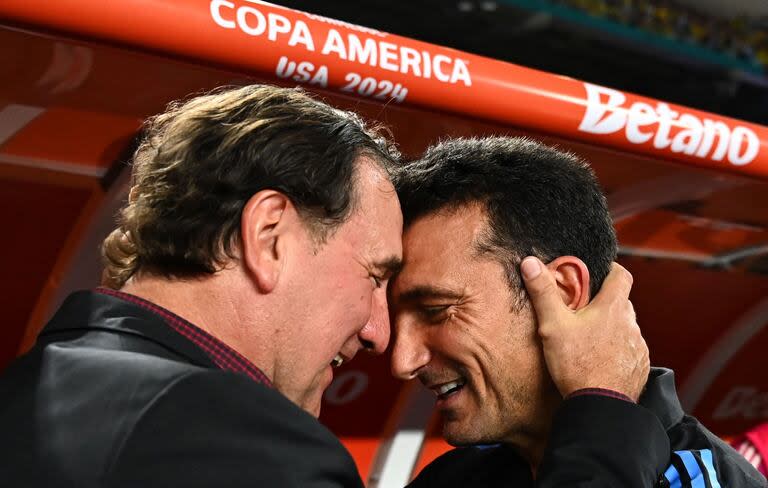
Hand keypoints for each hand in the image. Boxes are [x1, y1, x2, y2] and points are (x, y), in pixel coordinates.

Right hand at [520, 257, 648, 400]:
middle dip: (605, 302)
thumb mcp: (553, 325)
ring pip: (625, 328)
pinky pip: (630, 351)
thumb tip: (530, 263)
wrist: (599, 405)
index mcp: (612, 308)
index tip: (599, 272)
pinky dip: (617, 350)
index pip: (621, 276)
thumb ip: (543, 292)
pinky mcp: (639, 367)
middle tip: (584, 308)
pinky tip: (600, 359)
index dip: (611, 270)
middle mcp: (630, 324)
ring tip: (589, 338)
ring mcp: (637, 347)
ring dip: (611, 328)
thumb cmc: (577, 365)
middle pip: (621, 303)